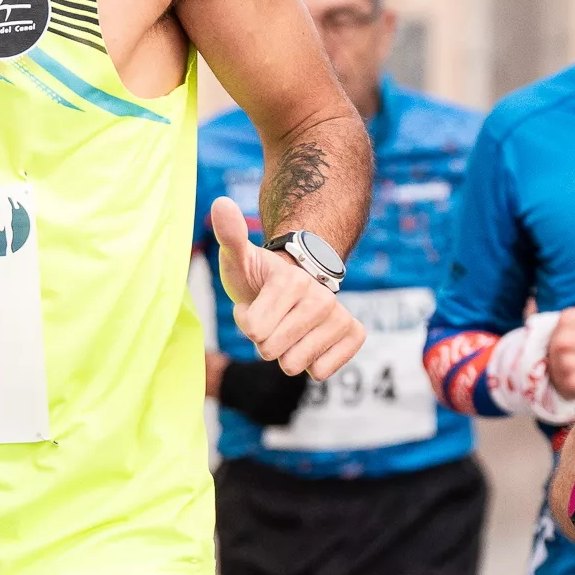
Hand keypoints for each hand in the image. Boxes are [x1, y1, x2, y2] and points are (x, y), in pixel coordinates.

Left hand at [209, 200, 365, 377]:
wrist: (291, 285)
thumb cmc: (258, 277)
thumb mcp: (238, 258)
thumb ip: (230, 235)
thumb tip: (220, 202)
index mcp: (291, 281)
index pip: (254, 331)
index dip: (247, 322)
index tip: (254, 303)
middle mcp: (322, 298)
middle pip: (272, 351)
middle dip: (263, 340)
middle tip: (271, 317)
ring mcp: (340, 316)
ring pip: (294, 365)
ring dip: (284, 352)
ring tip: (286, 327)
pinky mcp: (354, 334)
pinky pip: (321, 372)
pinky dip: (309, 364)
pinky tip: (308, 341)